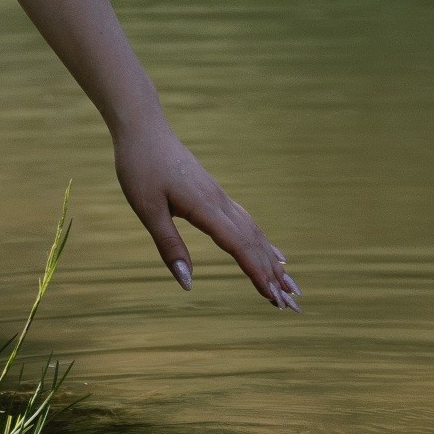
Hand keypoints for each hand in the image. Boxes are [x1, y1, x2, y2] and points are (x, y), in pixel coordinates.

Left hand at [113, 119, 299, 311]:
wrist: (144, 128)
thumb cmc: (140, 168)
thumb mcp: (148, 210)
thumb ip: (169, 246)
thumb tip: (187, 283)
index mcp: (205, 208)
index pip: (239, 246)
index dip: (258, 274)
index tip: (274, 299)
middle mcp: (220, 202)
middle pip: (254, 243)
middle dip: (273, 275)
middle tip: (292, 305)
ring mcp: (220, 197)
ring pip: (254, 232)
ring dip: (272, 260)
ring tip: (290, 285)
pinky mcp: (215, 194)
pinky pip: (246, 222)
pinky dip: (262, 242)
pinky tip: (272, 252)